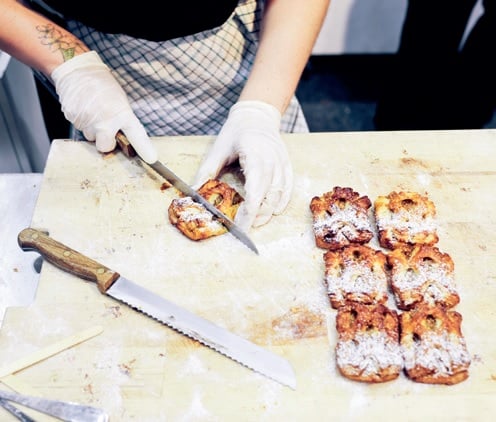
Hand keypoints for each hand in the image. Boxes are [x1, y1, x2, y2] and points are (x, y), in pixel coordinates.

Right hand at [51, 51, 156, 162]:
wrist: (77, 70)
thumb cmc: (102, 83)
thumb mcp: (120, 99)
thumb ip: (123, 119)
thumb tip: (125, 136)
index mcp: (121, 113)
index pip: (136, 135)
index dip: (144, 148)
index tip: (151, 158)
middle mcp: (104, 120)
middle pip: (105, 146)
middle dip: (106, 142)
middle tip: (107, 130)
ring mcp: (86, 120)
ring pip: (91, 137)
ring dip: (93, 130)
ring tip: (94, 112)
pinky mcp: (72, 118)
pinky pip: (79, 127)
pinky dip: (83, 122)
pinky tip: (84, 109)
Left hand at [194, 100, 292, 230]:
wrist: (256, 115)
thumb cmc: (235, 132)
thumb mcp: (217, 150)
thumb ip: (207, 172)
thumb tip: (194, 193)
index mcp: (254, 156)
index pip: (255, 191)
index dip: (248, 212)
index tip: (240, 226)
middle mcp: (271, 160)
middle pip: (268, 196)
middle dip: (257, 216)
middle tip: (244, 227)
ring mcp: (281, 163)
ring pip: (279, 194)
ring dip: (269, 211)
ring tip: (256, 222)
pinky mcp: (287, 165)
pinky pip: (288, 187)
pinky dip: (282, 201)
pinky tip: (273, 211)